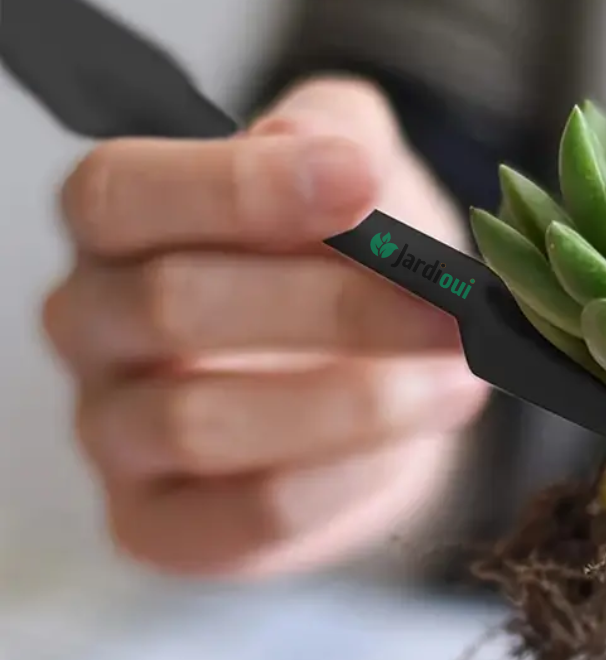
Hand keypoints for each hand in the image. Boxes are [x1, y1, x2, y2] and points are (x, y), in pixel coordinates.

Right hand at [42, 77, 488, 576]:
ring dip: (355, 400)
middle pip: (171, 305)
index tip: (359, 181)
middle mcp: (93, 324)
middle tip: (452, 306)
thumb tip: (316, 146)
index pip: (124, 193)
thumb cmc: (351, 259)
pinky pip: (245, 512)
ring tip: (458, 377)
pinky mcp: (164, 525)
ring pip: (202, 421)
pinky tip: (416, 442)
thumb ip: (339, 135)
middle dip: (334, 305)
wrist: (374, 379)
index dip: (240, 186)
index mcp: (118, 224)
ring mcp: (114, 433)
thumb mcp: (360, 171)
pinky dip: (346, 478)